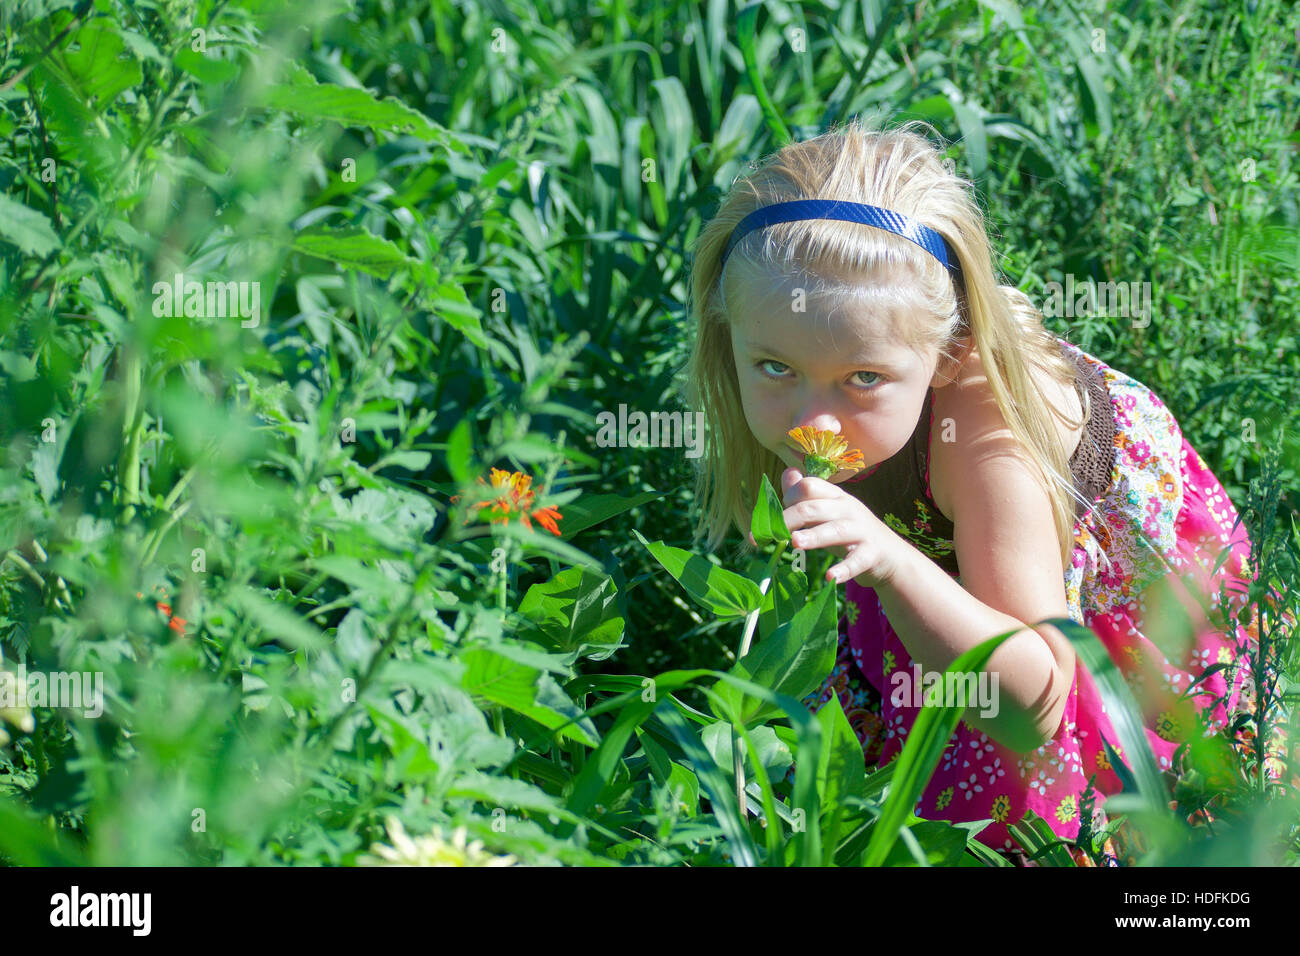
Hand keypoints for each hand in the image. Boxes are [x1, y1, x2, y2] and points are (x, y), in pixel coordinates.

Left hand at [750, 467, 902, 588]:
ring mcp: (861, 530)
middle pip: (814, 507)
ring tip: (795, 543)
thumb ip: (807, 496)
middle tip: (770, 534)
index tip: (772, 519)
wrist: (891, 557)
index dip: (787, 498)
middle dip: (789, 518)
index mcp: (835, 496)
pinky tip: (831, 578)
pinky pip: (857, 561)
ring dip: (814, 536)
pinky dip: (844, 570)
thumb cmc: (850, 533)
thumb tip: (788, 472)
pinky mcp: (872, 554)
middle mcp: (848, 508)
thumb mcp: (829, 512)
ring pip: (835, 530)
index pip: (809, 486)